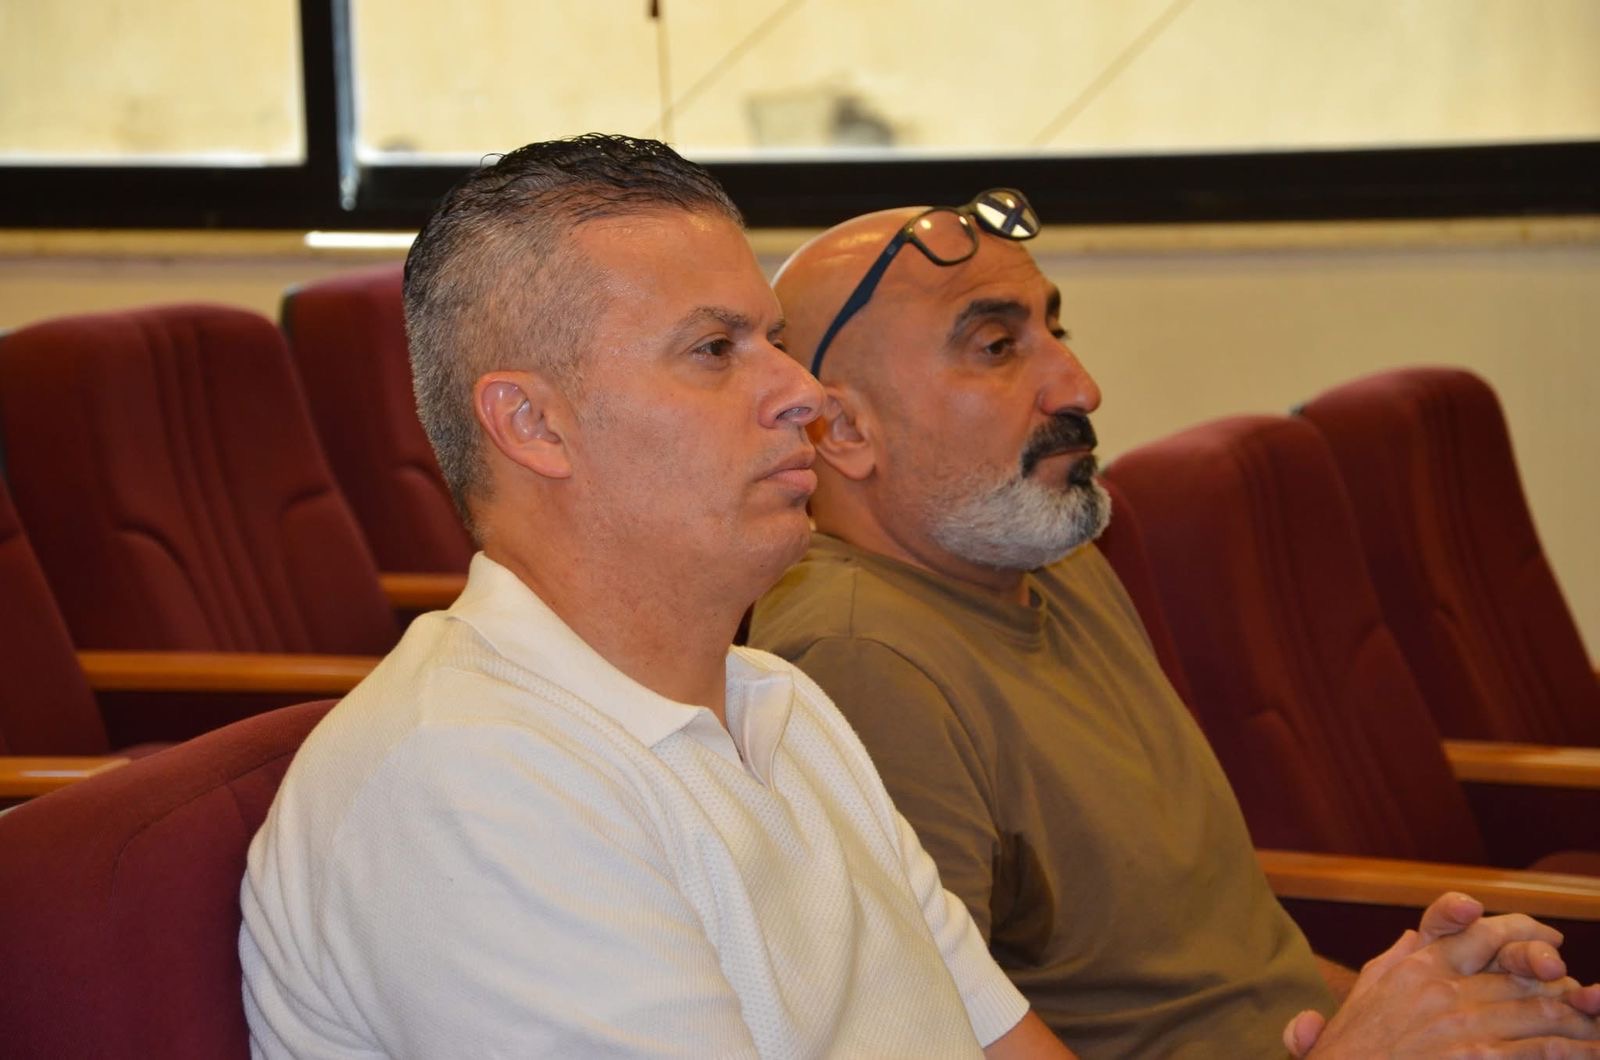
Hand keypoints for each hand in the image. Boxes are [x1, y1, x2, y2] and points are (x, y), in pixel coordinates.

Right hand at [1282, 893, 1599, 1056]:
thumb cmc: (1351, 1047)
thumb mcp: (1364, 992)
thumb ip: (1393, 960)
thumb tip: (1412, 935)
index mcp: (1417, 967)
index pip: (1481, 933)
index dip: (1523, 933)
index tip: (1551, 943)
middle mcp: (1443, 989)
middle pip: (1519, 972)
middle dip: (1558, 980)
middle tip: (1583, 991)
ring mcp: (1461, 1025)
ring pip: (1537, 1009)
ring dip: (1572, 1017)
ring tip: (1592, 1025)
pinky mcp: (1475, 1059)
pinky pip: (1536, 1049)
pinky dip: (1566, 1049)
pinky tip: (1582, 1051)